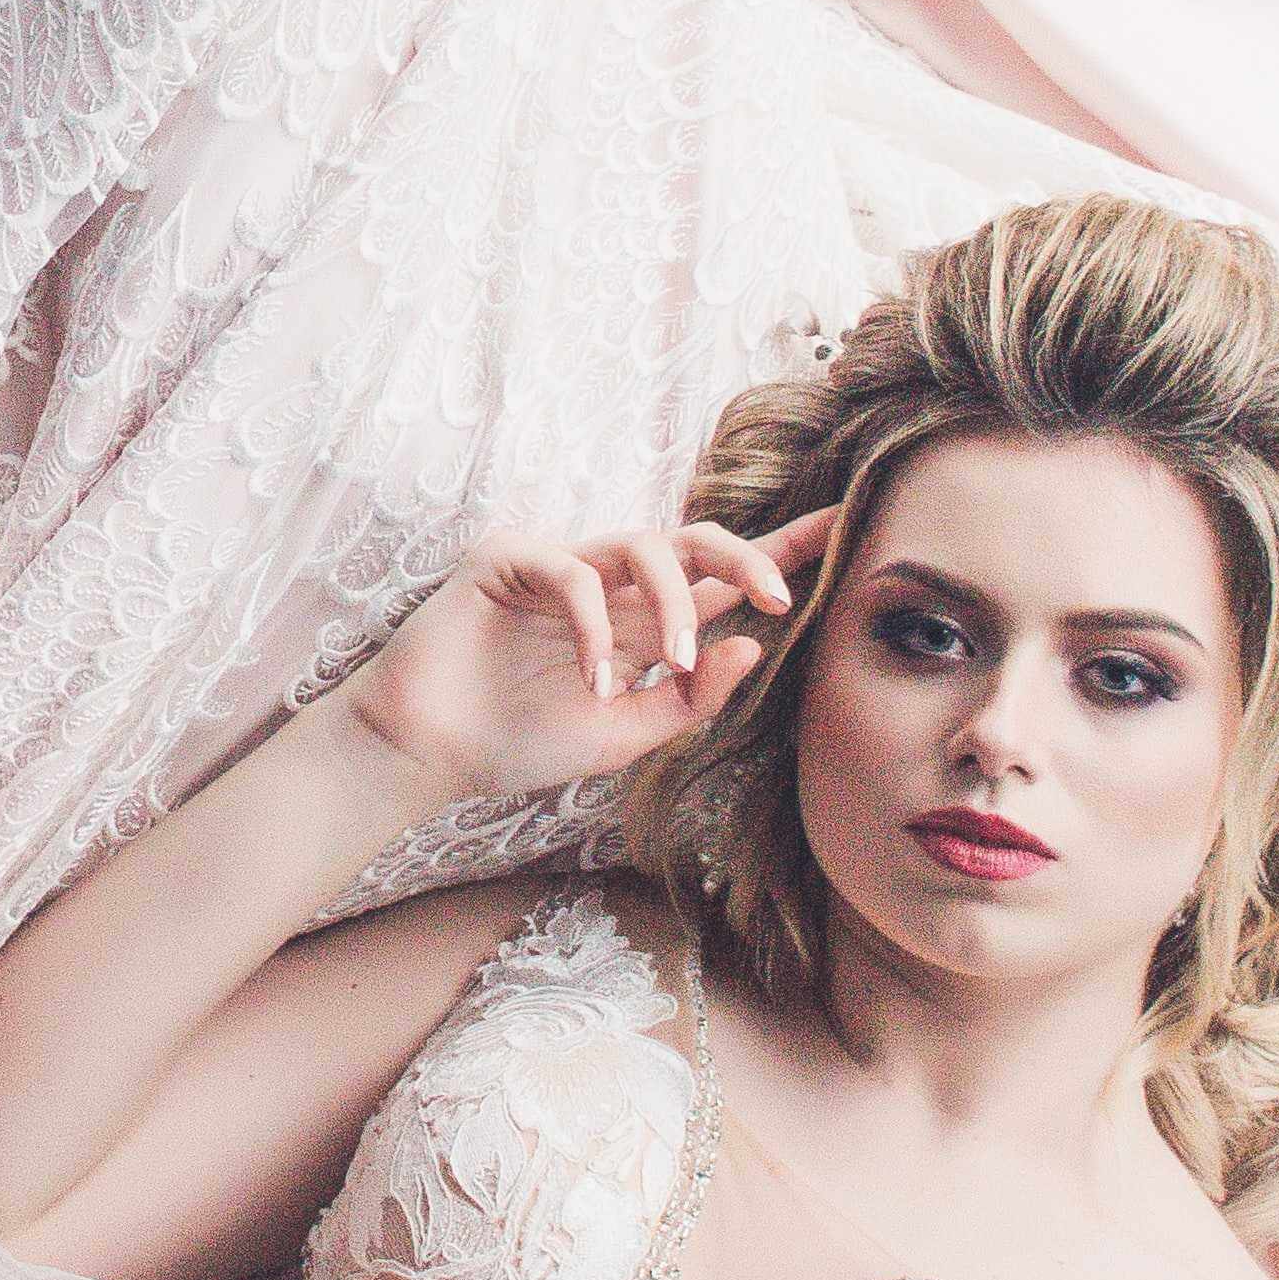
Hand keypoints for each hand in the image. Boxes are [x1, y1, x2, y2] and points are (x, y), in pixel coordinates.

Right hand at [340, 508, 826, 811]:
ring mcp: (560, 564)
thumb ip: (689, 698)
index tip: (845, 525)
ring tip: (672, 663)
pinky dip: (596, 625)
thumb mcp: (627, 734)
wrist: (433, 755)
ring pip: (643, 543)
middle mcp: (609, 584)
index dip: (779, 549)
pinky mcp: (510, 560)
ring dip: (675, 604)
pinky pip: (574, 570)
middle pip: (695, 540)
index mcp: (641, 622)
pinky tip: (594, 678)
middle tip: (779, 598)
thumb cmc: (521, 742)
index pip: (720, 575)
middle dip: (748, 556)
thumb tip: (753, 645)